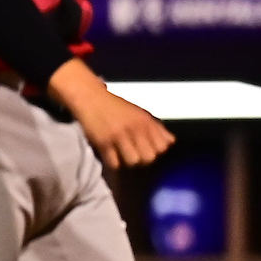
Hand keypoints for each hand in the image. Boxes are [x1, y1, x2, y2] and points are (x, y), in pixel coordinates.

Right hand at [49, 59, 172, 169]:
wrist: (90, 97)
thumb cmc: (116, 106)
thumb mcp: (140, 113)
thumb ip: (156, 128)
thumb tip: (171, 142)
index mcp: (146, 121)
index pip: (163, 147)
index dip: (157, 151)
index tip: (148, 149)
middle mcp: (134, 128)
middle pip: (149, 157)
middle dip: (143, 159)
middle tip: (134, 154)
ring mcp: (118, 136)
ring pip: (132, 161)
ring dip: (128, 162)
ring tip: (122, 156)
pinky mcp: (102, 142)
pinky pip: (114, 163)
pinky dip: (113, 162)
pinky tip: (111, 155)